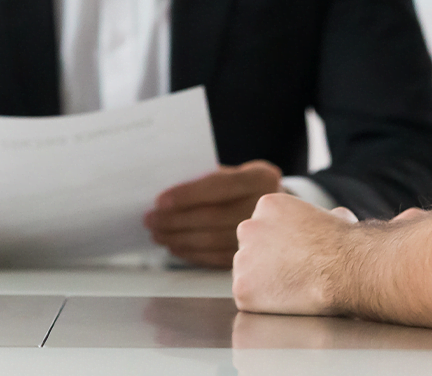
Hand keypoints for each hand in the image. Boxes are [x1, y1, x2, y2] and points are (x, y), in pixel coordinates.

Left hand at [144, 160, 281, 267]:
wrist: (280, 212)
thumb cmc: (246, 188)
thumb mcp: (234, 173)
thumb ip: (207, 179)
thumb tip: (166, 194)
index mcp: (261, 177)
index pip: (219, 186)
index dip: (187, 195)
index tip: (160, 201)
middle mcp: (265, 208)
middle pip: (213, 216)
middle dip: (175, 220)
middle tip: (151, 220)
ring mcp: (263, 236)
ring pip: (212, 240)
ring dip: (179, 238)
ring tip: (158, 234)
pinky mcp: (255, 257)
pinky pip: (217, 258)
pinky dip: (192, 253)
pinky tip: (176, 246)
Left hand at [232, 191, 355, 315]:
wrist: (346, 268)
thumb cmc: (346, 245)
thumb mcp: (335, 216)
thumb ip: (322, 217)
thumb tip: (335, 218)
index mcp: (267, 206)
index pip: (263, 228)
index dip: (280, 246)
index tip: (296, 257)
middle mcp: (248, 227)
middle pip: (250, 250)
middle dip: (265, 263)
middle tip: (291, 276)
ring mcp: (242, 258)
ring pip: (247, 275)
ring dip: (263, 285)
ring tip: (293, 290)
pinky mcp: (242, 288)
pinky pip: (248, 300)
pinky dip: (263, 306)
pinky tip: (286, 302)